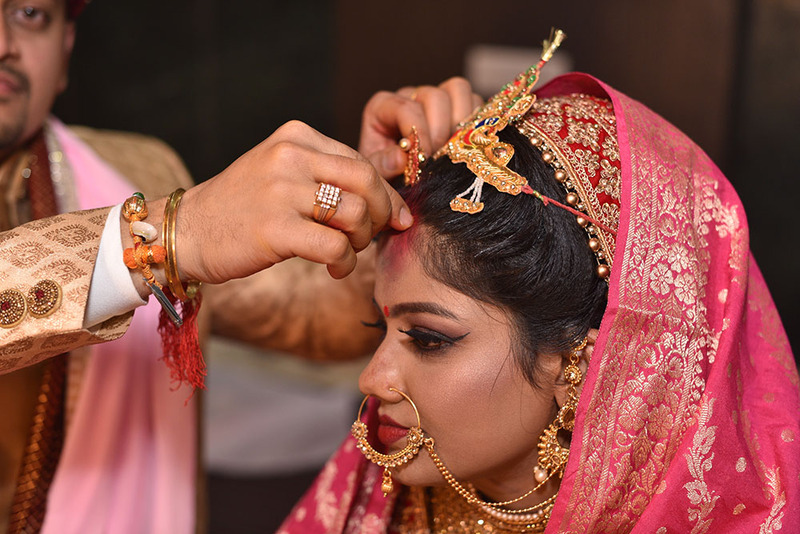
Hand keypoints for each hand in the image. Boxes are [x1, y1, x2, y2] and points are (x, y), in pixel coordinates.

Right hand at [174, 121, 411, 282]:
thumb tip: (389, 192)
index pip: (360, 161)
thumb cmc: (242, 207)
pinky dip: (345, 263)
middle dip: (383, 214)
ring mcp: (281, 190)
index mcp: (295, 136)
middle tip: (374, 236)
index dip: (386, 193)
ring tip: (346, 252)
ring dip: (361, 241)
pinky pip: (336, 246)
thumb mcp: (281, 172)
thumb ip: (327, 174)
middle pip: (367, 182)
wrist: (188, 230)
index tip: (394, 217)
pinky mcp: (275, 228)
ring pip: (356, 214)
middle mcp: (289, 156)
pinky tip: (334, 269)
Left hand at [359, 77, 481, 177]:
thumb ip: (383, 165)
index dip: (418, 132)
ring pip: (458, 89)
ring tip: (453, 150)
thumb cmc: (385, 174)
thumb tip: (400, 157)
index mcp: (383, 107)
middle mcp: (410, 97)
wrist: (398, 182)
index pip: (406, 107)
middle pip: (434, 95)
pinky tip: (465, 147)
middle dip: (440, 131)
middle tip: (437, 158)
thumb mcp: (377, 173)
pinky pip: (476, 101)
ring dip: (461, 122)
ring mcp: (435, 100)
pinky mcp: (457, 107)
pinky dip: (475, 123)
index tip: (421, 160)